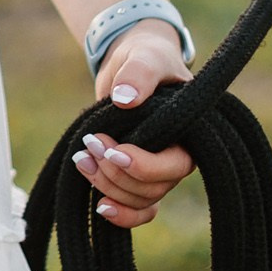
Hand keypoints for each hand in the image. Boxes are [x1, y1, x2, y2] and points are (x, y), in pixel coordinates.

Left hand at [76, 20, 194, 228]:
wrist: (132, 65)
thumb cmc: (147, 58)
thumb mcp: (145, 56)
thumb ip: (139, 73)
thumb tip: (126, 99)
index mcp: (190, 133)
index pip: (174, 166)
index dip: (141, 165)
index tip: (110, 148)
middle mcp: (178, 156)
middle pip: (153, 188)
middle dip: (116, 173)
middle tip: (90, 143)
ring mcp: (159, 169)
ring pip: (139, 199)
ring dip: (107, 185)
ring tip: (81, 158)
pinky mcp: (138, 175)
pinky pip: (139, 209)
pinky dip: (120, 214)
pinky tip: (99, 205)